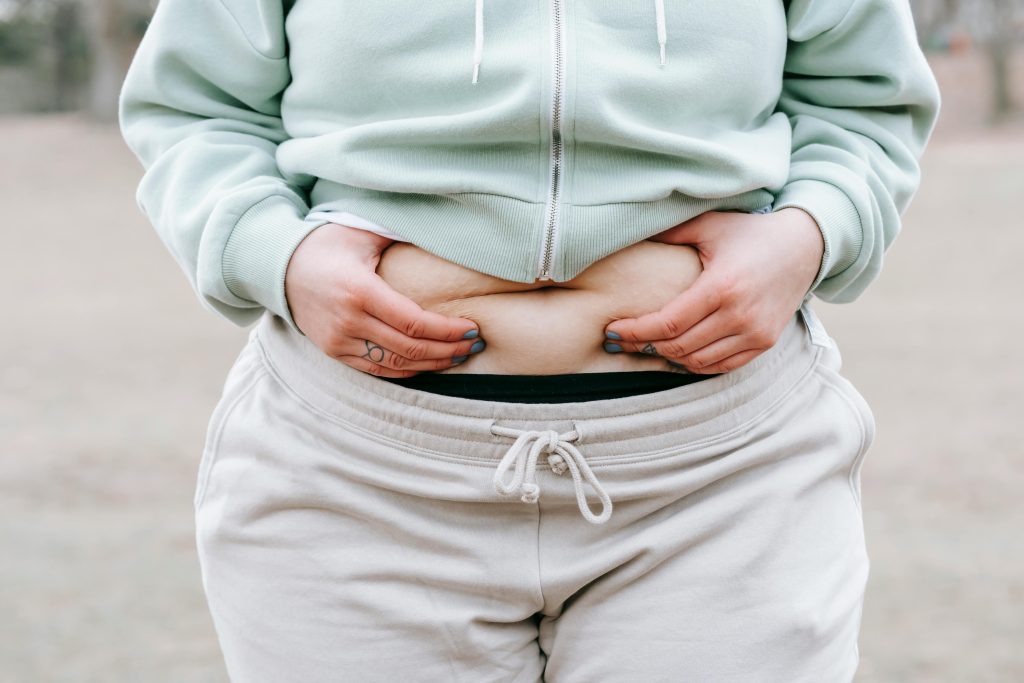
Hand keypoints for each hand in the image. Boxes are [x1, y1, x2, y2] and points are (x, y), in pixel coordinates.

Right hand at [284, 223, 483, 376]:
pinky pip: (377, 370)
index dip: (448, 331)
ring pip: (396, 364)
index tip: (472, 327)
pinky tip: (429, 363)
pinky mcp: (334, 353)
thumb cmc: (325, 245)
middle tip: (473, 344)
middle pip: (410, 348)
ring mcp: (339, 342)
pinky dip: (407, 370)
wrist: (278, 268)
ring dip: (432, 363)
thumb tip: (440, 227)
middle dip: (448, 350)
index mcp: (360, 291)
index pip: (414, 323)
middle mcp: (349, 322)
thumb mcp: (361, 232)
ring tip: (458, 355)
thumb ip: (398, 233)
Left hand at [603, 208, 823, 373]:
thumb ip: (670, 233)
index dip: (635, 331)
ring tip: (647, 346)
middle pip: (678, 347)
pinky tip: (678, 354)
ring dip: (668, 358)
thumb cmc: (751, 233)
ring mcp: (755, 333)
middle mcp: (739, 315)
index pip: (667, 323)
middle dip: (644, 346)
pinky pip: (721, 366)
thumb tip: (630, 233)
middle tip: (623, 340)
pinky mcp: (765, 343)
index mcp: (721, 287)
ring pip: (698, 362)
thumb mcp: (710, 225)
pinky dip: (695, 365)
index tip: (613, 330)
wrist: (805, 246)